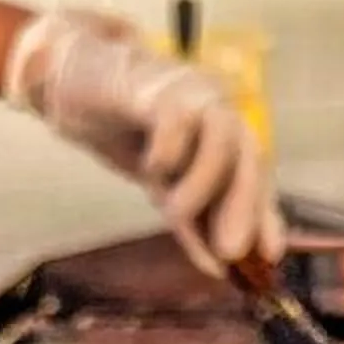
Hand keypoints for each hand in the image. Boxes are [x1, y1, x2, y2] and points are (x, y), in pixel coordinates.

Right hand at [3, 12, 278, 271]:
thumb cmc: (128, 131)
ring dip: (203, 186)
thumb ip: (194, 219)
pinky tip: (153, 167)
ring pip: (222, 138)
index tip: (269, 256)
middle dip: (244, 208)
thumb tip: (220, 267)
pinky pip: (176, 118)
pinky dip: (169, 152)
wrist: (74, 77)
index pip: (255, 177)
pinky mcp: (155, 85)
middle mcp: (218, 110)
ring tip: (175, 213)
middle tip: (231, 252)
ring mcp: (191, 93)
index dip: (265, 216)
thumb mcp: (164, 186)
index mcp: (226, 133)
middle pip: (249, 157)